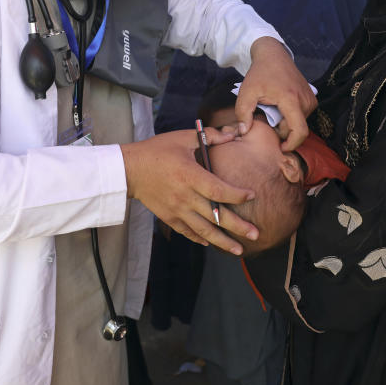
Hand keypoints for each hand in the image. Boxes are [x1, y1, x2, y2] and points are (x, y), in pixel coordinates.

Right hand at [122, 128, 258, 254]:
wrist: (129, 170)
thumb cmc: (157, 151)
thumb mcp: (182, 138)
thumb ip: (209, 136)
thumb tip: (232, 134)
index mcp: (190, 176)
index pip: (218, 190)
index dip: (237, 195)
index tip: (251, 195)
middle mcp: (185, 197)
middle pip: (216, 216)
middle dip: (238, 227)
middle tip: (256, 234)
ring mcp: (177, 210)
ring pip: (203, 231)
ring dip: (223, 241)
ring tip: (240, 250)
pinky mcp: (169, 217)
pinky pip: (188, 232)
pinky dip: (200, 239)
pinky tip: (212, 244)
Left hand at [236, 37, 316, 151]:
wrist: (274, 56)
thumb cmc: (259, 73)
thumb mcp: (246, 92)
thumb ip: (242, 113)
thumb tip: (244, 132)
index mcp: (291, 100)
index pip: (299, 131)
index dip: (292, 144)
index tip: (280, 147)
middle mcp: (305, 100)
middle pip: (297, 129)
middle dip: (281, 131)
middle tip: (266, 118)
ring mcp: (311, 99)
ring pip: (299, 124)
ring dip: (285, 123)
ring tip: (271, 110)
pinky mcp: (312, 99)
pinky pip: (302, 117)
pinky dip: (290, 117)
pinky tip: (279, 108)